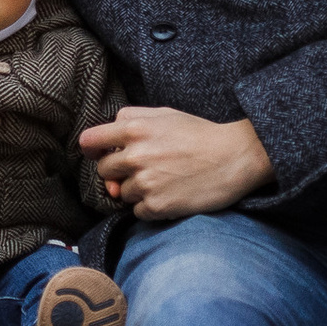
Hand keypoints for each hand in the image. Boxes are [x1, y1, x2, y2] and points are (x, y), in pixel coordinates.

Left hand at [81, 106, 273, 219]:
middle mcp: (135, 156)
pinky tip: (170, 195)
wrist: (235, 157)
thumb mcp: (165, 114)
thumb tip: (107, 142)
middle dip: (117, 172)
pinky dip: (150, 207)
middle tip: (144, 169)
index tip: (96, 154)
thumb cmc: (200, 134)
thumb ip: (131, 119)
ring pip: (122, 194)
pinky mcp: (157, 206)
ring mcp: (145, 183)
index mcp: (134, 128)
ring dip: (136, 190)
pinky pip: (137, 212)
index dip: (91, 149)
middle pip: (104, 171)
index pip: (90, 141)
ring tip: (164, 180)